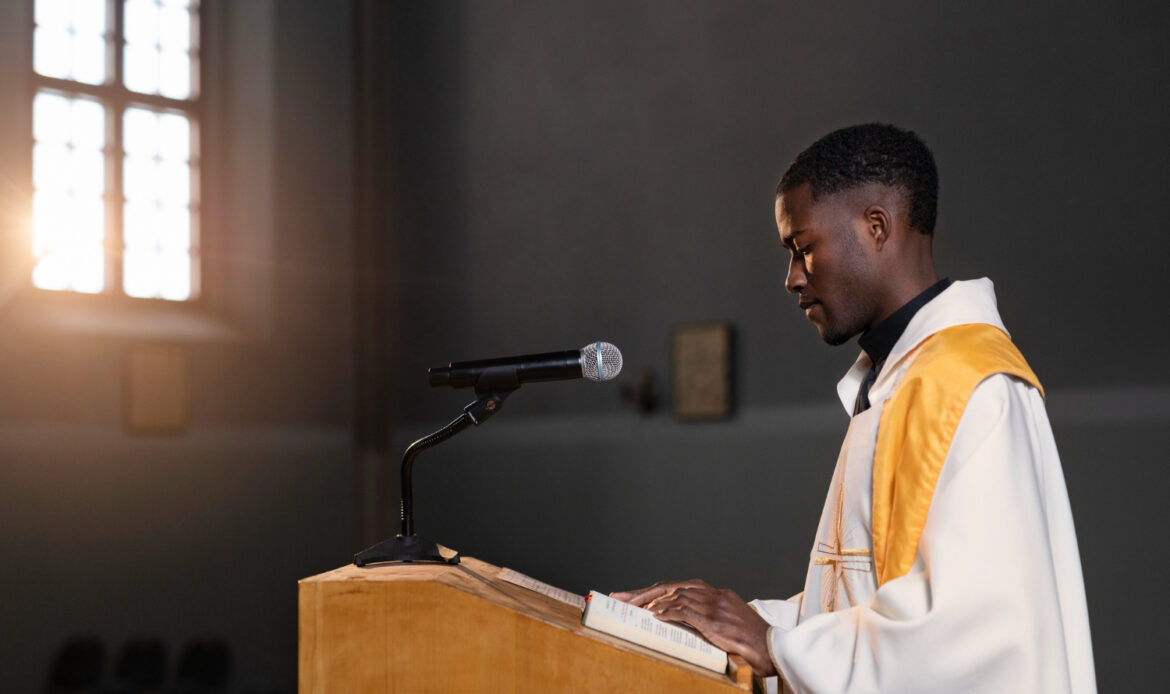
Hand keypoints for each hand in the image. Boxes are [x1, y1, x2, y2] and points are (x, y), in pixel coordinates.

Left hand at [611, 580, 775, 676]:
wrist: (773, 648)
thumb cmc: (752, 642)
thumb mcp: (728, 625)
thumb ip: (707, 619)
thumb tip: (680, 624)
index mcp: (718, 594)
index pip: (680, 586)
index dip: (655, 590)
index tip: (635, 596)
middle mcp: (715, 594)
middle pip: (672, 586)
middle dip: (644, 592)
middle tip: (621, 597)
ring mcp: (715, 605)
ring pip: (676, 595)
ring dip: (651, 601)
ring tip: (633, 608)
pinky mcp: (714, 619)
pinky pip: (686, 611)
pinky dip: (668, 611)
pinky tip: (654, 615)